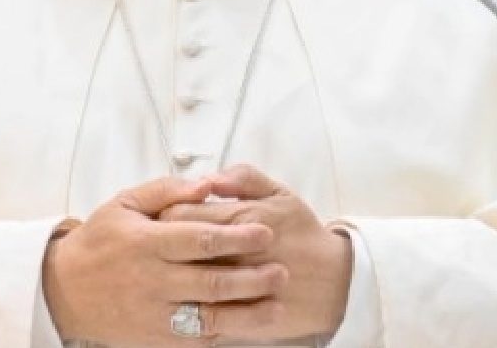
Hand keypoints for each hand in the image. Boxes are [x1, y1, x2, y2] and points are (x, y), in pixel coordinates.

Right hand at [42, 175, 286, 345]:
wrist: (64, 290)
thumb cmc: (100, 242)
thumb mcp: (124, 204)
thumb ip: (167, 191)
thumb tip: (207, 185)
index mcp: (146, 242)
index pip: (199, 240)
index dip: (236, 236)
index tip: (265, 231)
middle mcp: (152, 280)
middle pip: (211, 281)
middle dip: (252, 277)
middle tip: (282, 270)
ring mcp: (154, 314)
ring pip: (209, 317)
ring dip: (248, 312)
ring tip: (278, 305)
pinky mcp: (155, 339)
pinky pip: (196, 340)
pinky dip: (225, 334)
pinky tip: (249, 326)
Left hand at [159, 165, 353, 342]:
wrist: (337, 281)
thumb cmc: (303, 234)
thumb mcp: (280, 194)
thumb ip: (243, 178)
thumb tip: (209, 177)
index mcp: (243, 218)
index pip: (180, 214)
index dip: (163, 216)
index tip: (161, 219)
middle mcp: (238, 252)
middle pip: (176, 248)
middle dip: (162, 247)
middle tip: (159, 248)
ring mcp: (242, 288)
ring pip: (186, 284)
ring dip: (172, 280)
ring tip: (171, 275)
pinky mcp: (248, 317)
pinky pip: (206, 317)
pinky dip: (190, 311)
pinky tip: (185, 304)